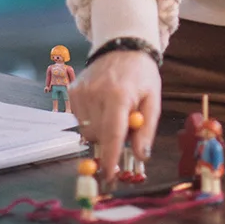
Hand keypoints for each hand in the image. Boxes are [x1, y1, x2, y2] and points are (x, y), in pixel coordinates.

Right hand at [68, 49, 160, 184]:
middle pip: (98, 136)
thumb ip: (146, 130)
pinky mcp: (72, 91)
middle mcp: (95, 93)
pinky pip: (79, 120)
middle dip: (110, 141)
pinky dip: (91, 120)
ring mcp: (80, 92)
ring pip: (87, 130)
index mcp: (118, 95)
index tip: (110, 176)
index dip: (110, 158)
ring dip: (101, 131)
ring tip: (114, 112)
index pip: (112, 134)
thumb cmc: (141, 75)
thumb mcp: (153, 100)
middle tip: (125, 128)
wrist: (123, 47)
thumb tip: (141, 157)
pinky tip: (102, 106)